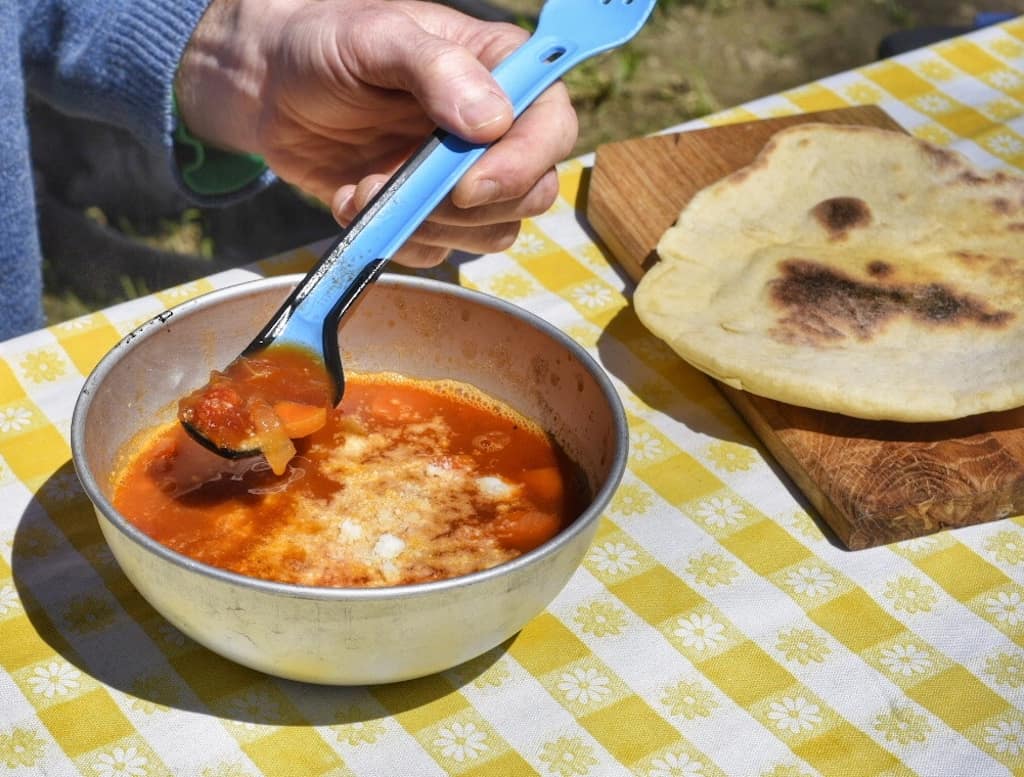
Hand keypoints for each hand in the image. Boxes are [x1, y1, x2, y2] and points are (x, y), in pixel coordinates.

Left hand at [176, 0, 577, 266]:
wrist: (270, 88)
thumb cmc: (326, 44)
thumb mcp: (376, 37)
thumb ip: (436, 68)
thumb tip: (493, 122)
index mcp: (501, 72)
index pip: (553, 126)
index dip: (524, 162)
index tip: (468, 183)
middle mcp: (496, 130)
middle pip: (533, 192)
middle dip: (468, 205)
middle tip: (403, 187)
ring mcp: (465, 177)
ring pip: (491, 232)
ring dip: (427, 225)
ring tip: (366, 187)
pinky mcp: (430, 215)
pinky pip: (439, 252)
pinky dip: (396, 239)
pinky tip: (355, 200)